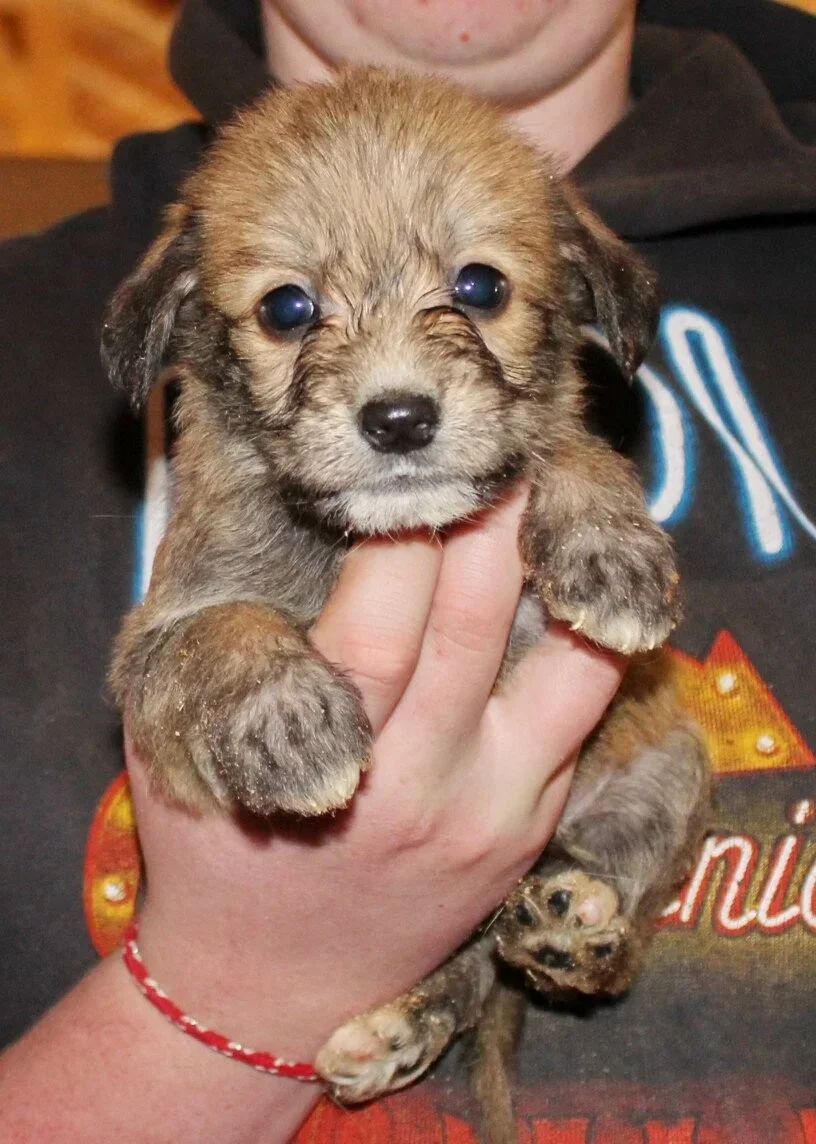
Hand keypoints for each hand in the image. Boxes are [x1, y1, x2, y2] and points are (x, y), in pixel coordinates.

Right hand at [131, 484, 622, 1057]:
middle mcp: (423, 785)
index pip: (383, 618)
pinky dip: (589, 646)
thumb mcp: (177, 740)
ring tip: (555, 511)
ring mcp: (493, 813)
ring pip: (567, 672)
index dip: (406, 534)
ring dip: (564, 580)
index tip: (415, 477)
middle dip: (492, 527)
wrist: (269, 984)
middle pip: (478, 627)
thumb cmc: (215, 851)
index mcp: (327, 754)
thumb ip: (224, 641)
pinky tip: (578, 587)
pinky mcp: (531, 830)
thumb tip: (245, 513)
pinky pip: (583, 722)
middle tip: (498, 456)